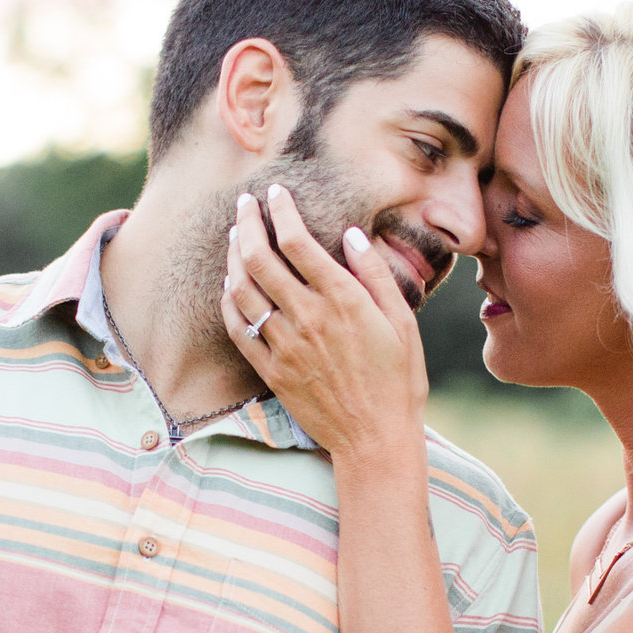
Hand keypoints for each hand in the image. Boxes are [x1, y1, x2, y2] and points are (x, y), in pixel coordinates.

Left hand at [221, 184, 428, 461]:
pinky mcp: (271, 370)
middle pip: (261, 258)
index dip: (282, 211)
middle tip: (244, 204)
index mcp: (343, 301)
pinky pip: (239, 327)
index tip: (275, 193)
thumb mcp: (402, 322)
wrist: (375, 439)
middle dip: (248, 222)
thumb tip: (352, 234)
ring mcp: (286, 345)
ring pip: (243, 289)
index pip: (299, 242)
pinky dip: (229, 300)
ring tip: (236, 237)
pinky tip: (231, 284)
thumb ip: (375, 275)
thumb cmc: (398, 380)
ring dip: (234, 256)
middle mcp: (309, 318)